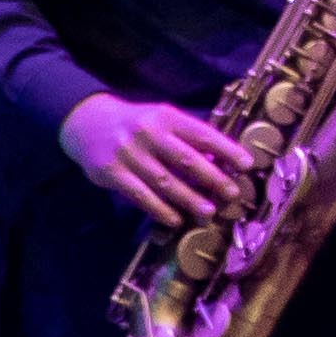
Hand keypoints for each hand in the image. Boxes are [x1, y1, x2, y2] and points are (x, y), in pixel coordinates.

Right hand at [61, 95, 257, 233]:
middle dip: (213, 178)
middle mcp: (148, 132)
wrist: (88, 123)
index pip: (202, 134)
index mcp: (166, 116)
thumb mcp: (161, 120)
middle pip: (186, 159)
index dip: (226, 149)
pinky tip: (175, 219)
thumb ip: (186, 137)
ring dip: (189, 199)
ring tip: (209, 212)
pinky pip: (140, 195)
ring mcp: (129, 153)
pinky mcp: (112, 173)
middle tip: (232, 194)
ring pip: (165, 181)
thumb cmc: (136, 124)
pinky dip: (160, 210)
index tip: (247, 164)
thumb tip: (220, 162)